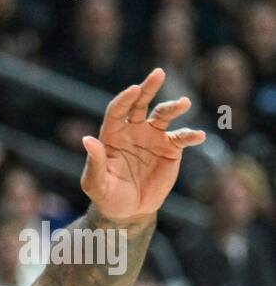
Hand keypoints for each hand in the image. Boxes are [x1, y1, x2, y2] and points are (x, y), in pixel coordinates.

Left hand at [80, 67, 205, 223]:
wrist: (129, 211)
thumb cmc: (107, 196)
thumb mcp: (96, 183)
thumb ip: (95, 162)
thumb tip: (87, 139)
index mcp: (112, 135)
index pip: (118, 111)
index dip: (124, 99)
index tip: (133, 90)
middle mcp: (133, 131)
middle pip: (141, 104)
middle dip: (148, 88)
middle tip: (158, 73)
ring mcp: (153, 137)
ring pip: (164, 115)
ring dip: (173, 107)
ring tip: (183, 103)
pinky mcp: (171, 149)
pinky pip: (182, 138)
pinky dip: (191, 136)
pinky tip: (198, 136)